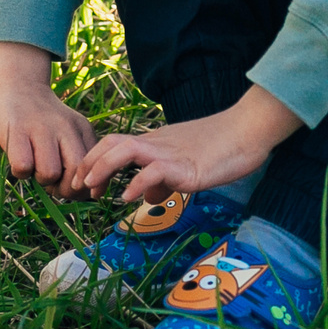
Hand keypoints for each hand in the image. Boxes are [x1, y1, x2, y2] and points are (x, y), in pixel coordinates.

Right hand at [0, 42, 97, 195]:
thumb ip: (80, 160)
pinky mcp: (17, 130)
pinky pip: (23, 167)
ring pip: (49, 173)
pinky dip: (20, 171)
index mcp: (82, 130)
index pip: (95, 170)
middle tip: (51, 183)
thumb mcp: (68, 134)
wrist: (17, 84)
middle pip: (76, 174)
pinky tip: (18, 157)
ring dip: (39, 179)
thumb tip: (90, 195)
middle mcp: (65, 128)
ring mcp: (41, 128)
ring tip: (33, 165)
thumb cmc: (42, 121)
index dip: (83, 188)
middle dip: (64, 190)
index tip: (70, 185)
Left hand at [76, 86, 300, 207]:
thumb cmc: (223, 147)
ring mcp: (170, 154)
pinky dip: (136, 184)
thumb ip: (163, 181)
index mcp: (156, 143)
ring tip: (93, 188)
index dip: (94, 161)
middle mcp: (157, 144)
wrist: (249, 130)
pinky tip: (127, 197)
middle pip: (111, 143)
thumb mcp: (186, 167)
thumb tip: (147, 198)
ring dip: (102, 168)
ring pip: (124, 150)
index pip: (115, 144)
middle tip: (78, 188)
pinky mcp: (186, 167)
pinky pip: (153, 171)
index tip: (84, 183)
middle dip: (89, 164)